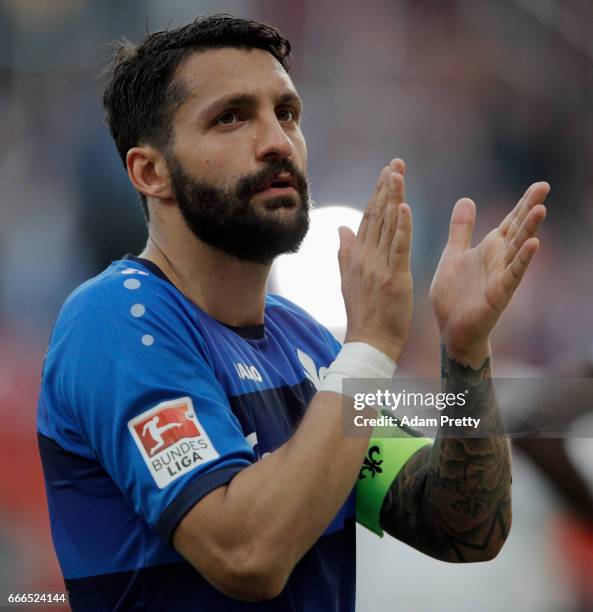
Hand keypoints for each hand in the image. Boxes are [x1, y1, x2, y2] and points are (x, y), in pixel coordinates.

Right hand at [338, 159, 412, 362]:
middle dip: (386, 187)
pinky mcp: (393, 277)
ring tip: (398, 173)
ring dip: (393, 197)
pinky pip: (398, 247)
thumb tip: (341, 228)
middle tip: (395, 162)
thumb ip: (345, 251)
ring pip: (386, 225)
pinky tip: (404, 206)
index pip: (367, 218)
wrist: (369, 340)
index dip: (376, 194)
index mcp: (356, 256)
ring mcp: (378, 266)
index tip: (385, 173)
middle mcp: (365, 256)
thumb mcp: (348, 279)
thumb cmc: (363, 312)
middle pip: (376, 215)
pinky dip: (401, 226)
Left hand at [430, 182, 548, 364]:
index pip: (510, 221)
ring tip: (540, 209)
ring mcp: (501, 276)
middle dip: (530, 208)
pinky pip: (513, 274)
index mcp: (489, 248)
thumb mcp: (454, 253)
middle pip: (518, 229)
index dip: (523, 203)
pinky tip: (534, 244)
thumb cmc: (454, 294)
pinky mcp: (499, 294)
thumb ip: (461, 229)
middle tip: (544, 186)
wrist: (449, 327)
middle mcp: (499, 259)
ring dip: (529, 230)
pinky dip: (522, 260)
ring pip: (519, 249)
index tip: (540, 184)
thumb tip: (466, 199)